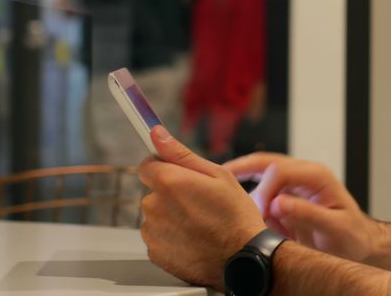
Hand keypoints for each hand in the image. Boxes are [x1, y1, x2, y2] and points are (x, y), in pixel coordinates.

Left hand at [138, 126, 265, 288]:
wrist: (242, 258)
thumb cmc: (236, 216)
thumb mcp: (218, 175)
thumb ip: (180, 153)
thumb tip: (157, 133)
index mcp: (168, 182)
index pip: (147, 165)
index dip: (164, 167)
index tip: (179, 175)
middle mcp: (154, 206)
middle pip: (154, 192)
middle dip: (172, 194)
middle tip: (200, 203)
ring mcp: (152, 232)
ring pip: (157, 215)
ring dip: (171, 216)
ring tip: (199, 223)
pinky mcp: (155, 252)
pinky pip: (159, 236)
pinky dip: (172, 236)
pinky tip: (194, 238)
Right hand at [224, 153, 378, 263]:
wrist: (358, 244)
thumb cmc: (352, 236)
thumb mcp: (336, 228)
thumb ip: (308, 214)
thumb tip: (279, 203)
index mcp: (316, 175)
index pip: (279, 169)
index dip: (264, 189)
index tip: (261, 213)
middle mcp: (303, 174)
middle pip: (263, 162)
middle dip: (240, 174)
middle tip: (225, 194)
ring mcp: (293, 184)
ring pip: (258, 177)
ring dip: (248, 197)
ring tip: (247, 218)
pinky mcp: (286, 195)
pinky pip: (260, 193)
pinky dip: (253, 207)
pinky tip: (254, 221)